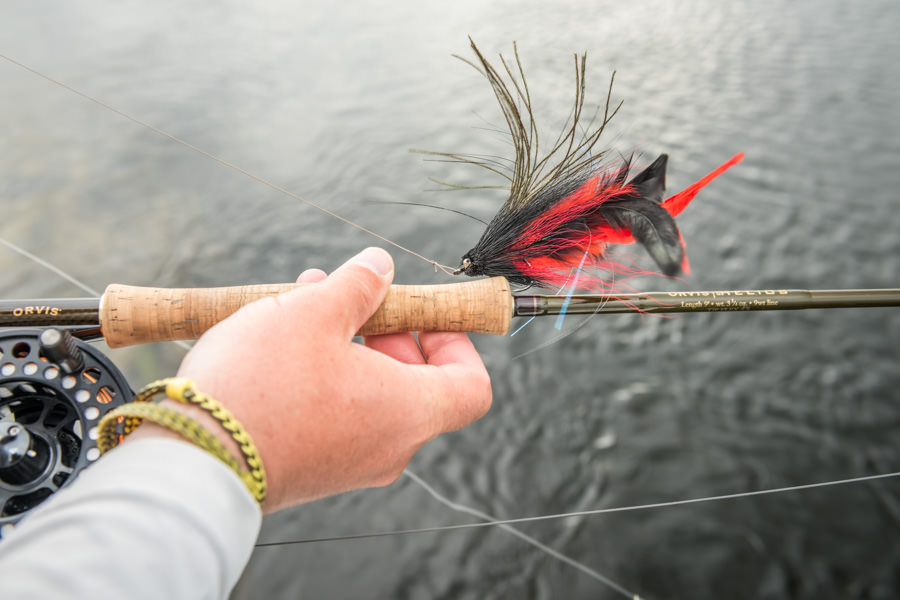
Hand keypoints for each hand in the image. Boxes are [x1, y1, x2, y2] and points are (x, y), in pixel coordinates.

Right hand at [133, 248, 491, 512]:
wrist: (194, 461)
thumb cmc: (261, 385)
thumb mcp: (314, 312)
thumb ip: (359, 285)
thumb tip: (380, 268)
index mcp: (409, 411)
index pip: (470, 385)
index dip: (456, 343)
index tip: (420, 314)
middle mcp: (389, 446)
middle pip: (417, 383)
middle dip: (387, 330)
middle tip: (353, 297)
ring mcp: (349, 464)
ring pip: (369, 394)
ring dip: (348, 345)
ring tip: (305, 302)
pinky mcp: (312, 470)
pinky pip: (336, 415)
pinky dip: (324, 375)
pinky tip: (281, 339)